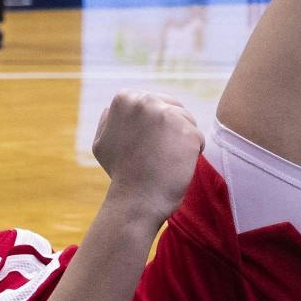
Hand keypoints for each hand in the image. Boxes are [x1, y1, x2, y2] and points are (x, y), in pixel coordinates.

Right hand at [93, 90, 202, 225]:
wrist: (135, 201)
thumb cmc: (120, 175)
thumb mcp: (102, 142)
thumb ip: (109, 120)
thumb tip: (113, 108)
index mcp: (125, 99)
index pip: (155, 103)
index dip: (155, 127)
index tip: (143, 146)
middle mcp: (146, 101)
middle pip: (174, 109)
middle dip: (171, 131)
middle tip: (155, 156)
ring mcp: (168, 115)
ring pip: (188, 123)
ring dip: (181, 142)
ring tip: (164, 161)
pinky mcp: (187, 132)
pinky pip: (198, 139)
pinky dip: (192, 154)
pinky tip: (176, 167)